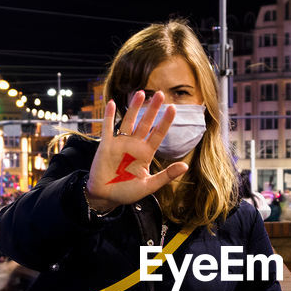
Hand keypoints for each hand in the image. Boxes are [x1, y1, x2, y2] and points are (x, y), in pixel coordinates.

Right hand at [86, 93, 189, 212]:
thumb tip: (185, 166)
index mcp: (146, 154)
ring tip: (140, 93)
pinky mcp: (106, 145)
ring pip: (128, 121)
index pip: (158, 134)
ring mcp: (120, 144)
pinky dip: (109, 116)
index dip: (165, 121)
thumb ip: (166, 175)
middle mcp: (134, 145)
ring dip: (134, 107)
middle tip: (160, 94)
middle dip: (152, 109)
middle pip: (145, 123)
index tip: (173, 108)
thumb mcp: (149, 186)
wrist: (105, 197)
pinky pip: (107, 128)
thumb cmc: (127, 192)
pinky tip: (111, 103)